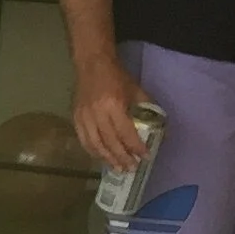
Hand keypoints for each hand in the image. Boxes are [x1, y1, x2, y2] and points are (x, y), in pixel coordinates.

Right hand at [71, 56, 145, 172]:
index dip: (136, 147)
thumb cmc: (117, 76)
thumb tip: (158, 126)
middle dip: (122, 158)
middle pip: (110, 143)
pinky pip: (84, 140)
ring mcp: (84, 117)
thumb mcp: (136, 90)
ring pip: (95, 145)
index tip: (145, 157)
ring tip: (118, 169)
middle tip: (131, 168)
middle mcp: (97, 114)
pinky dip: (93, 152)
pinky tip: (101, 158)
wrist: (92, 64)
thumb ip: (146, 108)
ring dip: (107, 159)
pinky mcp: (76, 118)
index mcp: (114, 105)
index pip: (126, 133)